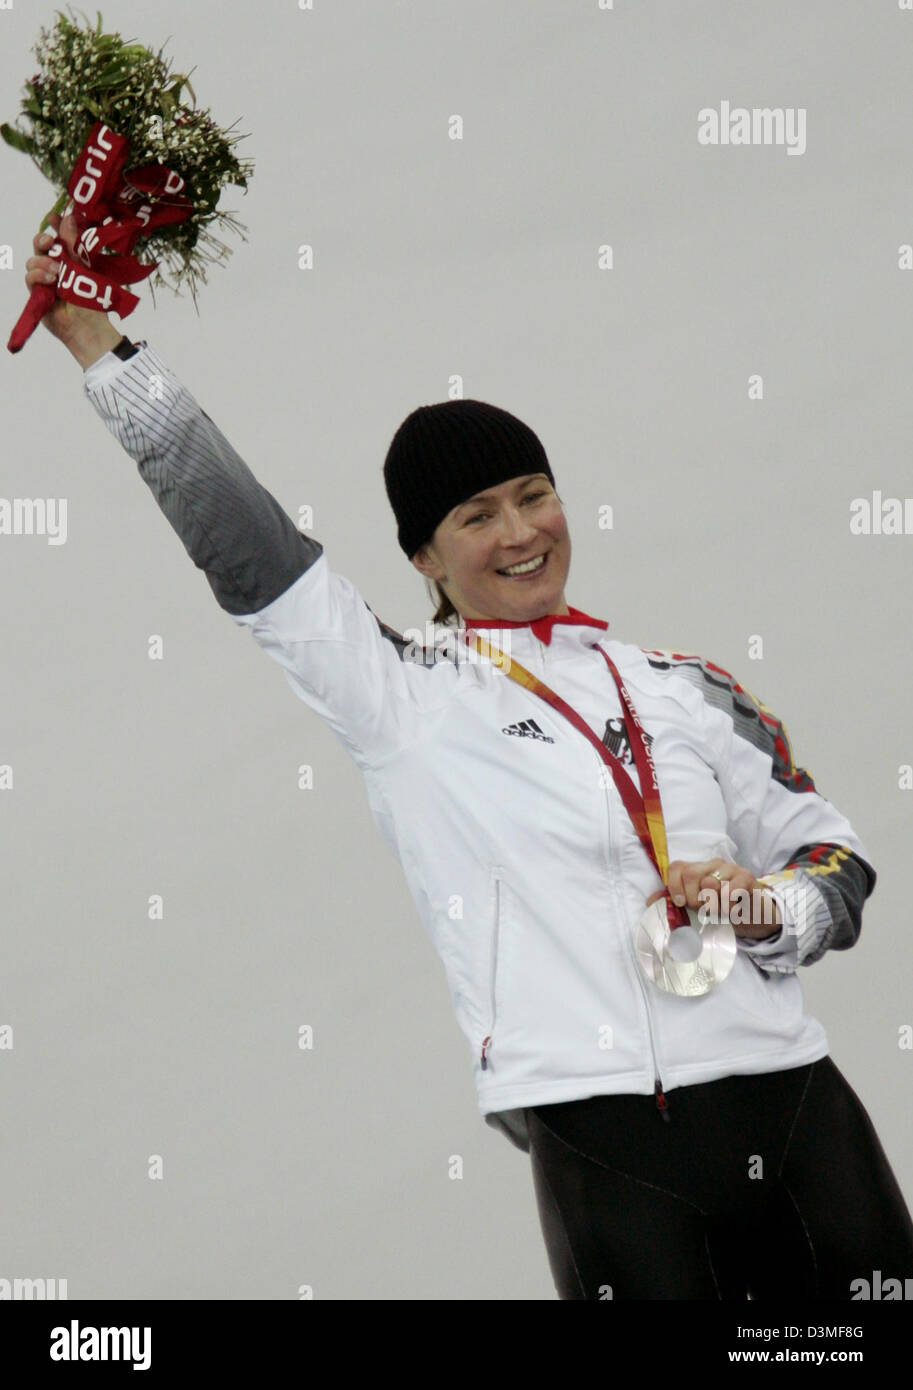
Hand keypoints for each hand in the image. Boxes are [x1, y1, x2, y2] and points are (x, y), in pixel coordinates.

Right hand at [23, 213, 121, 362]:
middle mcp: (55, 266)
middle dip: (43, 239)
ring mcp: (44, 279)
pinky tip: (50, 280)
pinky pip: (29, 277)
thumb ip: (74, 244)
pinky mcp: (36, 292)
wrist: (88, 326)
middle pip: (40, 245)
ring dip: (43, 262)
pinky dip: (38, 275)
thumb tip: (68, 218)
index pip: (58, 236)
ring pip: (33, 260)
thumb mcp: (85, 268)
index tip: (54, 217)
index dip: (54, 225)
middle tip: (50, 240)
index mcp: (69, 258)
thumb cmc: (91, 300)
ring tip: (57, 272)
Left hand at [645, 859, 782, 940]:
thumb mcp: (697, 905)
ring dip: (712, 906)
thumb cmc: (722, 909)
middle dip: (693, 899)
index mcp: (698, 869)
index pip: (677, 867)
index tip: (679, 903)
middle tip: (703, 911)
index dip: (674, 886)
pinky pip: (730, 891)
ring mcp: (730, 869)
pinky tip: (732, 911)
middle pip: (691, 874)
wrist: (754, 914)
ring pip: (710, 883)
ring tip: (719, 913)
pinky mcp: (747, 877)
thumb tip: (649, 901)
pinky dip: (728, 906)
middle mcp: (712, 864)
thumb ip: (675, 901)